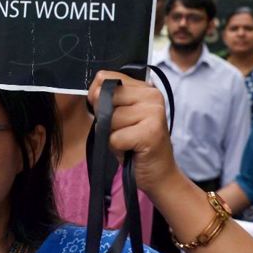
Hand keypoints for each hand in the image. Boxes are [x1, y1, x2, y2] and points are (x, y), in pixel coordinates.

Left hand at [87, 71, 182, 197]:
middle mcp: (152, 96)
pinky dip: (117, 148)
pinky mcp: (151, 132)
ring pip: (109, 119)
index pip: (104, 77)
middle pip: (105, 98)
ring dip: (112, 136)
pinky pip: (114, 138)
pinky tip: (132, 150)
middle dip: (105, 118)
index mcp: (144, 88)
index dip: (96, 96)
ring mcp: (154, 113)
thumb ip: (106, 100)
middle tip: (123, 131)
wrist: (158, 174)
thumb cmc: (134, 146)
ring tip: (129, 141)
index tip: (108, 112)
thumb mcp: (118, 117)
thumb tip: (94, 93)